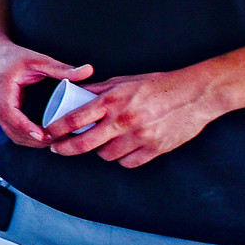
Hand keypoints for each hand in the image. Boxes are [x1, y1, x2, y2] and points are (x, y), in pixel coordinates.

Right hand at [0, 42, 93, 147]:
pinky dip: (27, 137)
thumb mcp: (38, 60)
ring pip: (12, 135)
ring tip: (55, 141)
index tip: (43, 136)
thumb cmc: (13, 57)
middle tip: (59, 140)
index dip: (26, 127)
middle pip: (12, 130)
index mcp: (2, 89)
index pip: (10, 113)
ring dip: (32, 141)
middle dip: (35, 139)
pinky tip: (44, 138)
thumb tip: (89, 70)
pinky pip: (12, 132)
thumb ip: (61, 68)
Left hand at [44, 69, 225, 167]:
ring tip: (100, 143)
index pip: (75, 119)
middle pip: (84, 144)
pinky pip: (128, 163)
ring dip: (99, 151)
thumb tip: (76, 93)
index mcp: (113, 102)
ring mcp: (139, 137)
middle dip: (65, 149)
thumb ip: (99, 90)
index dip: (57, 129)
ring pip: (106, 155)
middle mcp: (123, 121)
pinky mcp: (154, 149)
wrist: (195, 95)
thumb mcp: (125, 81)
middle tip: (58, 149)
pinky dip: (121, 158)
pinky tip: (122, 149)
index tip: (48, 133)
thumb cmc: (159, 85)